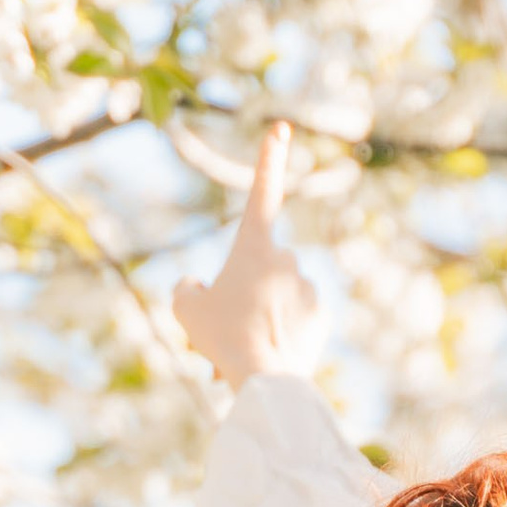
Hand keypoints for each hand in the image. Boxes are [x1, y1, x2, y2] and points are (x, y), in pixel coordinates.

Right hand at [172, 124, 322, 390]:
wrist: (265, 377)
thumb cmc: (222, 337)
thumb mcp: (186, 309)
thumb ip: (187, 289)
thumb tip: (196, 287)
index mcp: (255, 245)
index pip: (263, 191)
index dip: (269, 158)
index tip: (281, 128)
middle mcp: (286, 257)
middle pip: (257, 269)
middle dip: (242, 291)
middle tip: (226, 326)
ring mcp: (307, 285)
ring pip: (275, 295)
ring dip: (259, 315)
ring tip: (243, 346)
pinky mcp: (320, 313)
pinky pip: (293, 317)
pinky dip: (279, 332)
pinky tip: (268, 354)